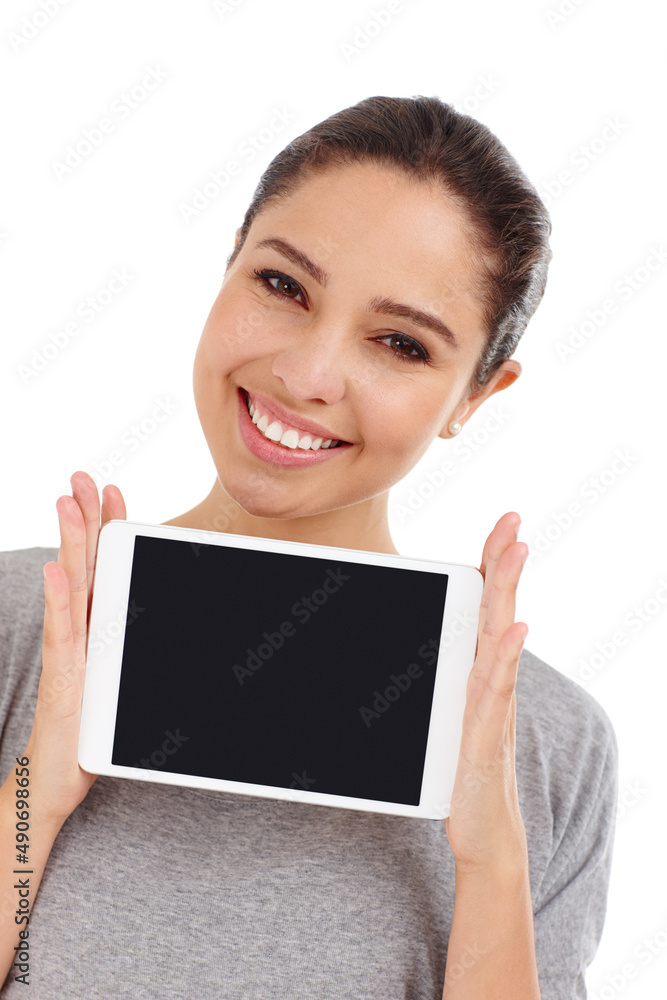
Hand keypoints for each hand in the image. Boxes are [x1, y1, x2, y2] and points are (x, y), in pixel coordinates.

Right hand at [25, 471, 126, 831]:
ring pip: (70, 588)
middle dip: (83, 519)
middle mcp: (78, 632)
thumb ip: (134, 650)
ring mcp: (68, 652)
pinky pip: (62, 634)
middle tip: (81, 477)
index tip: (113, 491)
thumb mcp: (122, 681)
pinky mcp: (64, 679)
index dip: (105, 528)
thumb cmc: (92, 729)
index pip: (101, 567)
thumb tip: (163, 620)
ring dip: (69, 544)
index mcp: (95, 627)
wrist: (57, 779)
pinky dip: (59, 602)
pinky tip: (56, 572)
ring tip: (65, 503)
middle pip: (83, 564)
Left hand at [444, 511, 528, 874]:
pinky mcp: (485, 735)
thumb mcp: (439, 716)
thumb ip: (432, 682)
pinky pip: (496, 689)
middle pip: (497, 612)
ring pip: (500, 640)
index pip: (484, 610)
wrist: (484, 832)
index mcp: (474, 672)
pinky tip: (513, 630)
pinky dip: (506, 657)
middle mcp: (488, 681)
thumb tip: (401, 648)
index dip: (493, 567)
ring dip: (508, 594)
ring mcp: (491, 705)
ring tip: (517, 552)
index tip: (501, 527)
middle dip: (504, 563)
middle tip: (514, 521)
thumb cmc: (460, 771)